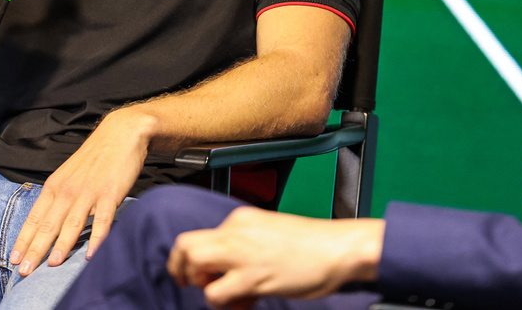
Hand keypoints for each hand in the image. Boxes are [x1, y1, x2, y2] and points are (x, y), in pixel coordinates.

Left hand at [9, 109, 153, 275]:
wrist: (121, 133)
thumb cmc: (94, 158)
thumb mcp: (68, 175)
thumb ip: (59, 198)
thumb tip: (47, 225)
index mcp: (55, 186)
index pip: (35, 218)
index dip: (23, 240)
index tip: (13, 260)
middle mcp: (68, 190)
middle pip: (49, 225)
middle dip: (35, 250)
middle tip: (24, 272)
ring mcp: (90, 192)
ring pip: (72, 223)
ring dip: (62, 245)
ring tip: (52, 265)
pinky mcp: (111, 193)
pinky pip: (103, 219)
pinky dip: (97, 238)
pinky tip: (92, 254)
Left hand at [168, 208, 384, 309]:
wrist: (338, 249)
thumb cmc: (312, 245)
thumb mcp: (271, 233)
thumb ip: (246, 244)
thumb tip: (225, 266)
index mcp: (242, 219)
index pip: (200, 236)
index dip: (195, 259)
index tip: (199, 273)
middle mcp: (237, 231)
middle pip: (186, 245)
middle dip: (182, 269)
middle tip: (196, 283)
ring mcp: (243, 253)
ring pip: (194, 264)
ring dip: (203, 285)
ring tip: (228, 293)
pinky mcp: (252, 276)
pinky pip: (216, 293)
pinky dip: (225, 303)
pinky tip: (246, 302)